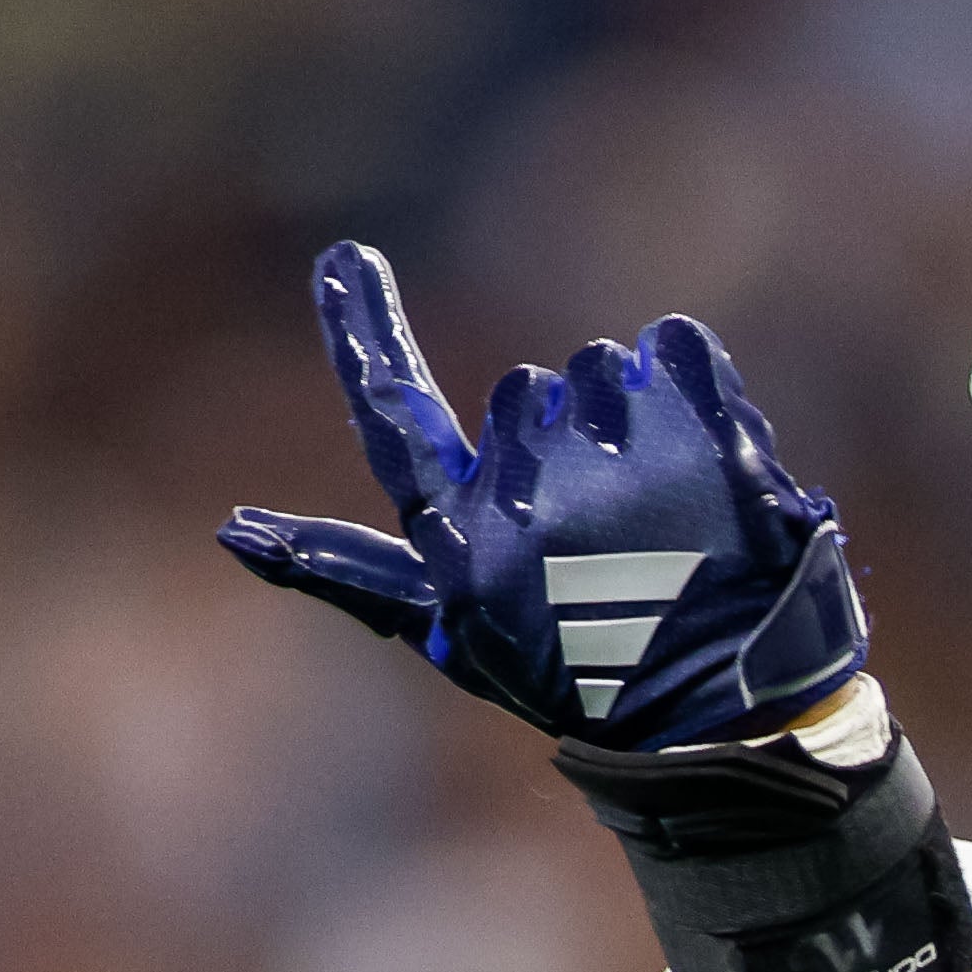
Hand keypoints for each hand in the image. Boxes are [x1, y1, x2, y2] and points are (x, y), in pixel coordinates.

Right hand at [219, 240, 872, 746]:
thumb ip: (352, 573)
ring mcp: (622, 459)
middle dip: (564, 437)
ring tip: (671, 514)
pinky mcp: (706, 430)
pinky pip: (675, 346)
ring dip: (632, 422)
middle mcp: (531, 493)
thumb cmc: (584, 678)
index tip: (345, 261)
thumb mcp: (457, 638)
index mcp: (465, 542)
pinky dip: (691, 384)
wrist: (739, 710)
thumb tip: (232, 531)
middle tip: (614, 527)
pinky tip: (710, 463)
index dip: (363, 335)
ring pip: (601, 369)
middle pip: (526, 390)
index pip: (395, 420)